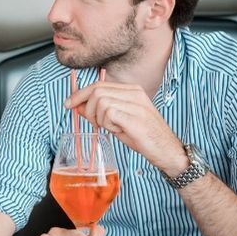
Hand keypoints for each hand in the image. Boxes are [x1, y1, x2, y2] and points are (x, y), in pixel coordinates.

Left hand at [66, 81, 185, 174]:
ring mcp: (136, 104)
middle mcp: (134, 93)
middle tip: (94, 123)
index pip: (99, 84)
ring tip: (112, 128)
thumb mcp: (118, 121)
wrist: (167, 151)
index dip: (80, 94)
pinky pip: (108, 113)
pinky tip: (118, 131)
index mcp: (132, 90)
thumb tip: (77, 105)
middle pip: (97, 90)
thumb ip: (99, 112)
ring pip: (101, 102)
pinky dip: (107, 125)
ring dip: (99, 119)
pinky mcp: (135, 116)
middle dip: (87, 108)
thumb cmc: (143, 137)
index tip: (69, 103)